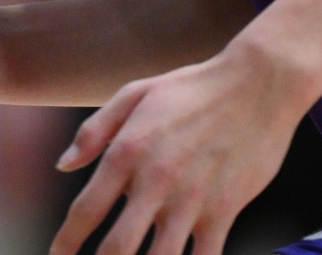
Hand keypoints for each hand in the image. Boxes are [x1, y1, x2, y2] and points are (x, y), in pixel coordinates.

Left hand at [50, 44, 305, 254]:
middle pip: (117, 249)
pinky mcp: (225, 209)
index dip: (66, 241)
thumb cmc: (193, 89)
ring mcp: (193, 199)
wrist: (258, 83)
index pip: (86, 210)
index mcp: (128, 151)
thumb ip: (94, 130)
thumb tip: (63, 165)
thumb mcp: (136, 93)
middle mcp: (157, 180)